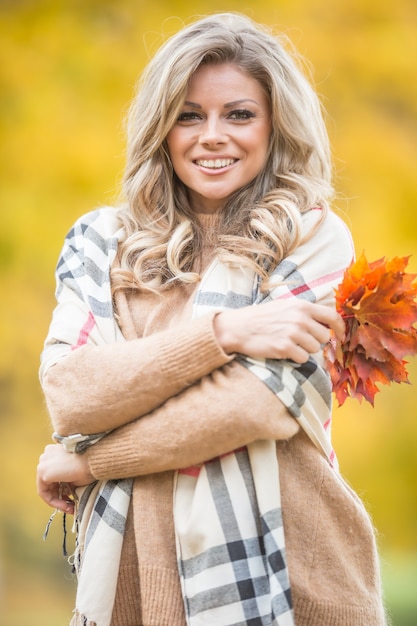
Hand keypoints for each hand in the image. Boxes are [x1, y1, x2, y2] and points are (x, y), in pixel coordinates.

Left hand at [37, 444, 94, 512]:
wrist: (93, 460)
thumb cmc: (89, 464)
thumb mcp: (75, 473)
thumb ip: (66, 479)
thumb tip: (66, 491)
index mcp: (54, 452)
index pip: (53, 474)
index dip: (61, 489)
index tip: (70, 497)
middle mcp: (46, 455)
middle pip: (48, 481)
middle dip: (59, 494)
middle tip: (69, 504)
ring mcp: (42, 463)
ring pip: (45, 487)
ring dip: (57, 499)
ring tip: (69, 506)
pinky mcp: (42, 472)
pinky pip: (43, 492)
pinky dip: (53, 501)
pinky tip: (65, 505)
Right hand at [213, 298, 344, 362]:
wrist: (239, 327)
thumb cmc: (262, 317)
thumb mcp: (284, 306)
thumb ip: (305, 312)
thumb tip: (327, 323)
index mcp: (301, 306)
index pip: (332, 316)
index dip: (340, 328)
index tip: (340, 335)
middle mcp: (300, 318)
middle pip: (324, 337)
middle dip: (315, 341)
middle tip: (300, 340)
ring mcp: (293, 333)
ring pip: (315, 349)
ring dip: (304, 350)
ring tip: (289, 344)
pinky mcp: (285, 347)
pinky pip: (303, 358)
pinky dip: (296, 358)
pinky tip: (283, 351)